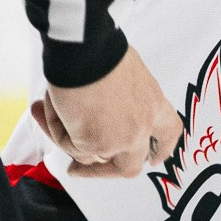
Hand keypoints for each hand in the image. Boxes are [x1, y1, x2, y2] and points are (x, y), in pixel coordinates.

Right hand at [33, 45, 181, 178]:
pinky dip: (57, 128)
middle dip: (103, 171)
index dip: (160, 150)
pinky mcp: (98, 145)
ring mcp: (123, 139)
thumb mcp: (124, 76)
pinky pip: (73, 148)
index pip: (168, 134)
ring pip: (92, 157)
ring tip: (54, 106)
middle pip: (130, 166)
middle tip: (76, 168)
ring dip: (67, 136)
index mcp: (154, 103)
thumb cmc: (99, 51)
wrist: (85, 49)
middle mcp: (143, 126)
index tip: (153, 159)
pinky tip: (52, 104)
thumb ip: (119, 101)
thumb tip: (92, 118)